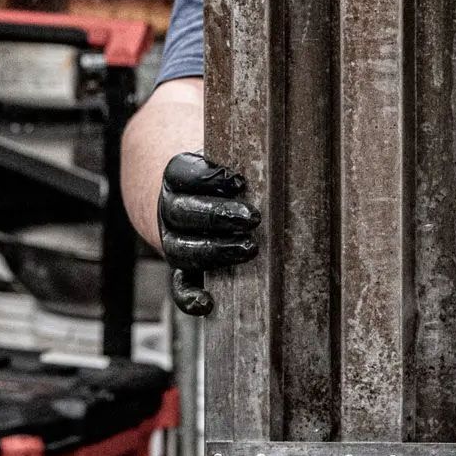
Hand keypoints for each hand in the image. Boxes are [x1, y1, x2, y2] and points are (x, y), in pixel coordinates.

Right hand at [159, 153, 260, 316]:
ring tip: (248, 249)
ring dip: (214, 250)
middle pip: (183, 212)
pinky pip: (180, 284)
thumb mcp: (226, 156)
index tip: (239, 180)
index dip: (208, 177)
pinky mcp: (183, 267)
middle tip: (252, 217)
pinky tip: (207, 302)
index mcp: (176, 176)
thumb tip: (284, 153)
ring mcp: (174, 239)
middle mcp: (170, 209)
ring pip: (182, 248)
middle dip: (217, 215)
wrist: (188, 194)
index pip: (183, 173)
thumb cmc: (221, 175)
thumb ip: (243, 157)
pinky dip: (190, 295)